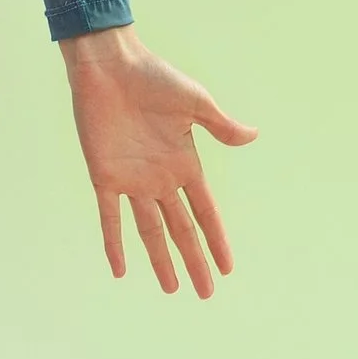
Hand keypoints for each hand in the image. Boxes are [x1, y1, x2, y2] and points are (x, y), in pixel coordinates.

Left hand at [59, 26, 253, 298]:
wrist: (110, 65)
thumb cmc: (154, 78)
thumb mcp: (195, 101)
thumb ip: (220, 125)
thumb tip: (253, 136)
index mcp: (185, 163)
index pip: (205, 212)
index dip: (216, 240)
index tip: (228, 268)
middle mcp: (160, 178)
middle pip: (181, 229)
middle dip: (194, 261)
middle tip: (205, 293)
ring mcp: (132, 180)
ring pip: (149, 231)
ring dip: (160, 259)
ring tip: (172, 288)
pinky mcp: (104, 175)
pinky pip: (109, 217)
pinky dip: (113, 242)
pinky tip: (119, 269)